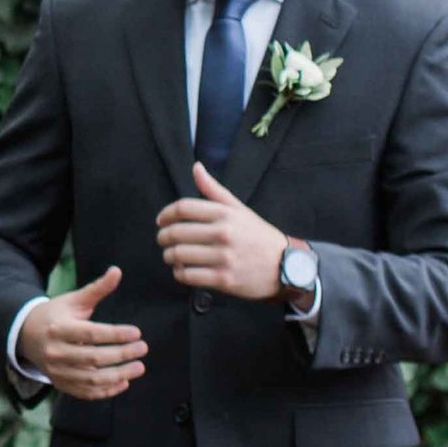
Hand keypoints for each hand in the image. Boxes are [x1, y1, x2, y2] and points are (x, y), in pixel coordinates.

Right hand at [19, 265, 147, 401]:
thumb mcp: (74, 300)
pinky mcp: (61, 384)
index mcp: (59, 329)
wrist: (26, 335)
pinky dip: (107, 391)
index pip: (92, 334)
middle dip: (122, 354)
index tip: (137, 332)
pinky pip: (86, 392)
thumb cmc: (56, 315)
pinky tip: (124, 382)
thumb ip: (97, 289)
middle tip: (143, 348)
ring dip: (119, 375)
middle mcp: (56, 352)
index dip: (116, 334)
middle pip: (94, 358)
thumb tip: (117, 271)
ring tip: (139, 367)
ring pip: (92, 379)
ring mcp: (57, 371)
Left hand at [156, 163, 288, 304]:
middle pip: (177, 232)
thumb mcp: (240, 209)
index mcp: (225, 214)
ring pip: (179, 255)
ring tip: (171, 256)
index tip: (161, 220)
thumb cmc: (259, 236)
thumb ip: (214, 190)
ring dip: (168, 256)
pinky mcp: (224, 279)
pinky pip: (188, 276)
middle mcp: (223, 233)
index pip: (183, 208)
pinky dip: (179, 273)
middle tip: (163, 240)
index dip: (166, 214)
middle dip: (163, 237)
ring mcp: (223, 257)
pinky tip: (182, 270)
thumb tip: (196, 167)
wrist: (286, 265)